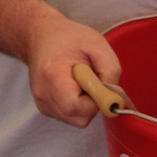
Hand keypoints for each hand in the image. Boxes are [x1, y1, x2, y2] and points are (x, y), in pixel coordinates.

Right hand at [23, 8, 122, 127]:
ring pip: (76, 119)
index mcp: (52, 76)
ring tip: (82, 80)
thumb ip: (110, 70)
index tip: (100, 83)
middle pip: (78, 117)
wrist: (42, 37)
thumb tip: (114, 97)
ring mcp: (42, 104)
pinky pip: (70, 116)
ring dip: (87, 105)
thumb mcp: (97, 44)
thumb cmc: (69, 38)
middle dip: (93, 103)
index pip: (75, 106)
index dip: (95, 100)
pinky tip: (75, 86)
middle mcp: (43, 95)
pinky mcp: (45, 108)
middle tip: (92, 79)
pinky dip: (78, 105)